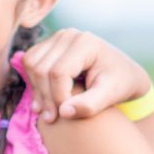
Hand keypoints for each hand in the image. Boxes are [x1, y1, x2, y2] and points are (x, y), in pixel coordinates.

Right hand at [22, 29, 150, 122]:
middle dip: (46, 97)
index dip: (58, 97)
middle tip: (53, 118)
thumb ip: (90, 105)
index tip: (66, 115)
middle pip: (41, 68)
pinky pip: (30, 62)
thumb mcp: (111, 95)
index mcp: (85, 42)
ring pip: (31, 64)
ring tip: (48, 111)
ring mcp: (56, 37)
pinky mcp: (49, 45)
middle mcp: (68, 35)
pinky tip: (45, 99)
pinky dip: (34, 82)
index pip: (58, 73)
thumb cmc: (120, 83)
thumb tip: (64, 112)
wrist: (123, 72)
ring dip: (37, 90)